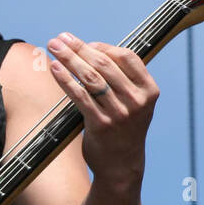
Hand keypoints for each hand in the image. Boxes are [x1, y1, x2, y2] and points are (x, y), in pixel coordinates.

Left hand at [45, 32, 158, 195]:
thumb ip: (122, 80)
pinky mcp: (101, 125)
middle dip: (79, 47)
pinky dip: (65, 80)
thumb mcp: (135, 103)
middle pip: (104, 64)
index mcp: (149, 90)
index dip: (104, 47)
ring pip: (91, 77)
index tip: (85, 44)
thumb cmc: (125, 128)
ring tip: (53, 47)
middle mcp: (136, 100)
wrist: (122, 166)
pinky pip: (80, 96)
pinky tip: (54, 68)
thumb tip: (91, 50)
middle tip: (59, 38)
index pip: (127, 57)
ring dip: (69, 58)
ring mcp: (120, 113)